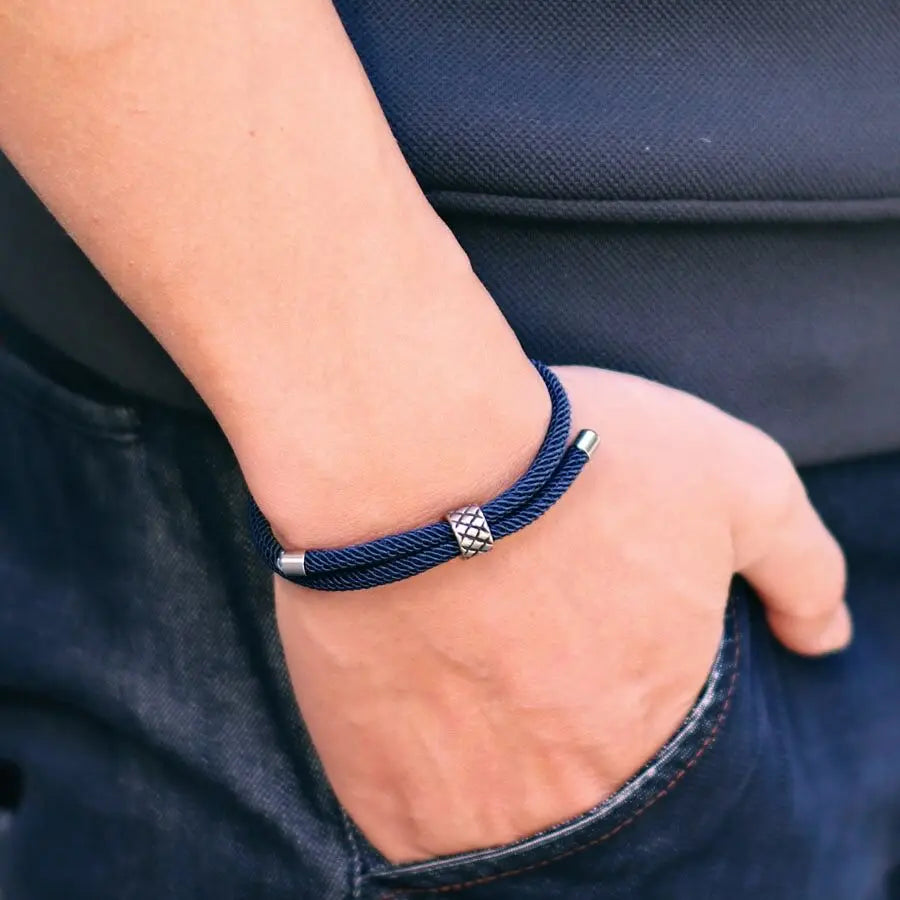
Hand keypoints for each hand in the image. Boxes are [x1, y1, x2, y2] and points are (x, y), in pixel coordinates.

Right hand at [274, 365, 849, 862]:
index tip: (576, 623)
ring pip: (489, 797)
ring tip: (456, 644)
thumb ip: (798, 563)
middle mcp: (569, 794)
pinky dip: (415, 750)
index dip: (611, 671)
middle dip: (549, 703)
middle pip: (568, 768)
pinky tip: (411, 676)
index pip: (652, 738)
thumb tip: (824, 635)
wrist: (407, 461)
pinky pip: (409, 803)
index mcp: (657, 729)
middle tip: (510, 626)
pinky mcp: (378, 794)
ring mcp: (467, 809)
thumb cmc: (571, 461)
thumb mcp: (728, 477)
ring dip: (481, 733)